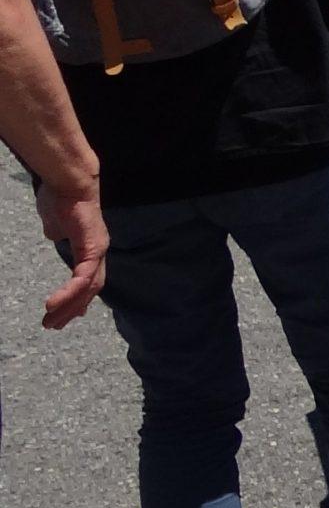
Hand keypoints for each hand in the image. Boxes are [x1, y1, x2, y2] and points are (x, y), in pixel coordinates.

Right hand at [35, 179, 106, 328]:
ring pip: (88, 288)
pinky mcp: (92, 248)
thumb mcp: (55, 223)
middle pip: (91, 289)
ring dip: (69, 307)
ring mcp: (98, 250)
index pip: (90, 279)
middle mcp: (99, 251)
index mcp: (92, 247)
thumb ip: (58, 233)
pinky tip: (53, 304)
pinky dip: (70, 293)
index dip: (81, 298)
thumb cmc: (61, 198)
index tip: (69, 315)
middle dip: (72, 309)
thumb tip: (55, 235)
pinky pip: (83, 277)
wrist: (68, 182)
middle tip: (53, 325)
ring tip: (50, 321)